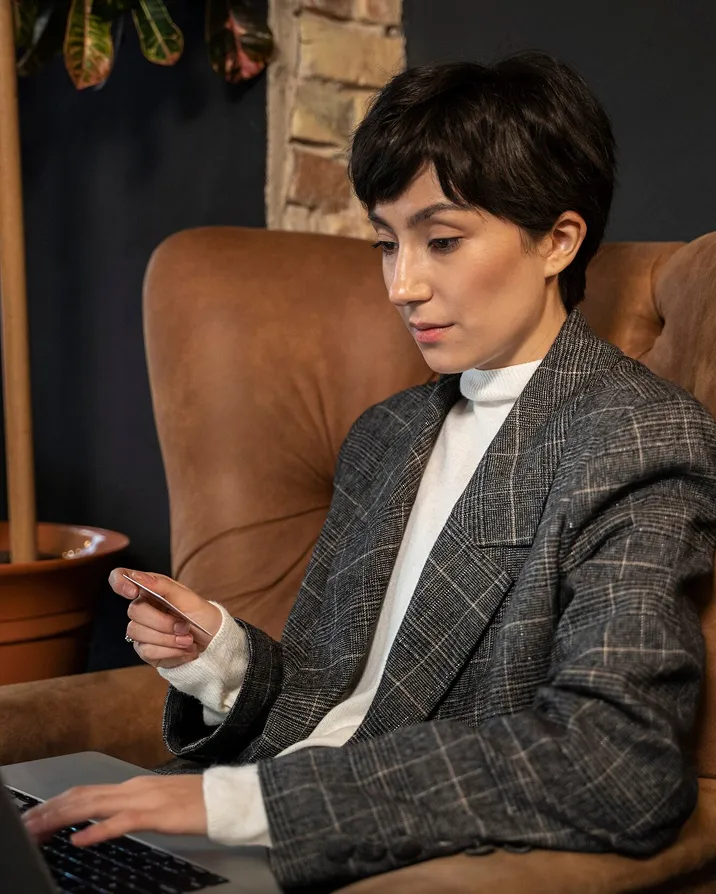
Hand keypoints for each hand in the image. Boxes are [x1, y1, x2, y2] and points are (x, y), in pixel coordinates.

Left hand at [22, 775, 205, 846]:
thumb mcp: (157, 805)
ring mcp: (144, 799)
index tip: (33, 817)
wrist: (227, 797)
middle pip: (81, 797)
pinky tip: (80, 840)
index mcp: (133, 787)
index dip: (56, 804)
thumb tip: (106, 820)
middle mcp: (133, 788)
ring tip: (37, 830)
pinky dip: (97, 831)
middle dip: (48, 811)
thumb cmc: (197, 804)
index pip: (85, 793)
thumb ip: (132, 809)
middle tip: (24, 824)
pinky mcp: (157, 814)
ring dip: (61, 818)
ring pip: (93, 806)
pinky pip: (121, 822)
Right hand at [110, 568, 222, 668]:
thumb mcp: (188, 597)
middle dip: (163, 622)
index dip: (119, 581)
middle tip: (185, 626)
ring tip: (188, 639)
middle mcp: (143, 608)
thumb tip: (137, 577)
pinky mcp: (145, 649)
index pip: (121, 577)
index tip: (132, 592)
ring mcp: (142, 630)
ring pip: (138, 633)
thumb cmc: (201, 615)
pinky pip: (146, 651)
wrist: (212, 642)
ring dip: (168, 639)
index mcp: (151, 589)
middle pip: (134, 611)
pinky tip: (183, 649)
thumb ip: (162, 585)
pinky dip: (170, 651)